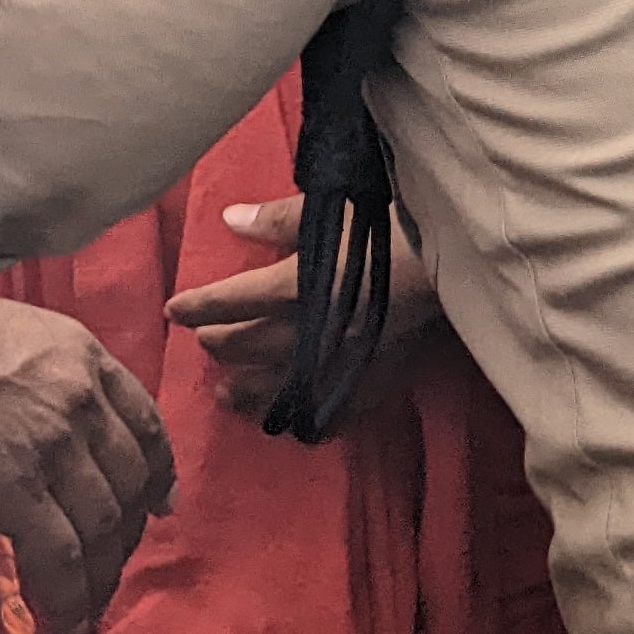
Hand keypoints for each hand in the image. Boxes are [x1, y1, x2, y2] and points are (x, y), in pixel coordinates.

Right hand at [0, 293, 171, 633]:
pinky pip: (61, 555)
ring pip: (104, 525)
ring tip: (89, 603)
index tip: (160, 505)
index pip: (147, 424)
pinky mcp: (12, 489)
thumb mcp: (15, 337)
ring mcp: (51, 443)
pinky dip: (70, 596)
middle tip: (112, 563)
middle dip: (129, 533)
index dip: (159, 474)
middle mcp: (81, 397)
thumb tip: (61, 434)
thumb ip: (52, 380)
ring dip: (102, 574)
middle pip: (132, 481)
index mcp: (84, 355)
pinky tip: (66, 620)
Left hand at [167, 196, 443, 418]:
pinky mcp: (371, 384)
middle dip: (222, 344)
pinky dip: (303, 422)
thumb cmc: (395, 225)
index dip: (200, 304)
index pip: (235, 299)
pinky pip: (329, 414)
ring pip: (280, 386)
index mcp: (299, 288)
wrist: (459, 264)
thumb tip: (229, 220)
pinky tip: (288, 423)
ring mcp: (340, 365)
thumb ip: (280, 219)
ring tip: (224, 395)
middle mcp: (312, 333)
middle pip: (252, 345)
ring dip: (247, 391)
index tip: (174, 309)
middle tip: (203, 343)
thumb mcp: (335, 210)